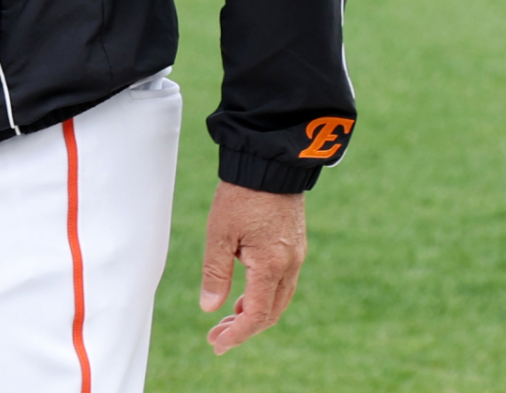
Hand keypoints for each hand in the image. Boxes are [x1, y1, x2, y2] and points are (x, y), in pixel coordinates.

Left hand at [199, 183, 306, 355]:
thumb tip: (209, 309)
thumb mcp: (220, 233)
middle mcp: (289, 264)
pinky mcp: (295, 244)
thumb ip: (215, 273)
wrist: (268, 162)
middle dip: (244, 328)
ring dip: (255, 313)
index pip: (257, 315)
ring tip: (228, 318)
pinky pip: (283, 282)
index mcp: (271, 265)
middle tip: (217, 336)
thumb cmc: (241, 195)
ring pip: (279, 299)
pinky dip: (264, 295)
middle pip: (271, 312)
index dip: (237, 334)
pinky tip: (246, 293)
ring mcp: (296, 254)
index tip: (217, 344)